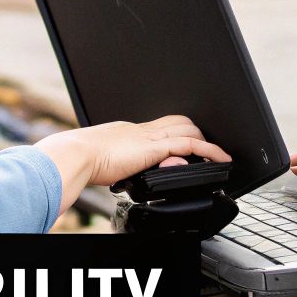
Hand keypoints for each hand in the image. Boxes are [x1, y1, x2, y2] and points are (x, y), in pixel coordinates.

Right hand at [69, 115, 228, 186]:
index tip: (182, 143)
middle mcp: (141, 130)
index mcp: (128, 132)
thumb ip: (118, 166)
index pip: (159, 127)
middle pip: (177, 121)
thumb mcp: (103, 161)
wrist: (77, 154)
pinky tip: (220, 158)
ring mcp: (149, 136)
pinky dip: (209, 150)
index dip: (174, 132)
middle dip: (194, 132)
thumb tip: (119, 175)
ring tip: (217, 155)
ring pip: (188, 129)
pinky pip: (190, 144)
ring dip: (205, 141)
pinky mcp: (155, 147)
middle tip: (206, 148)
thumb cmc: (81, 160)